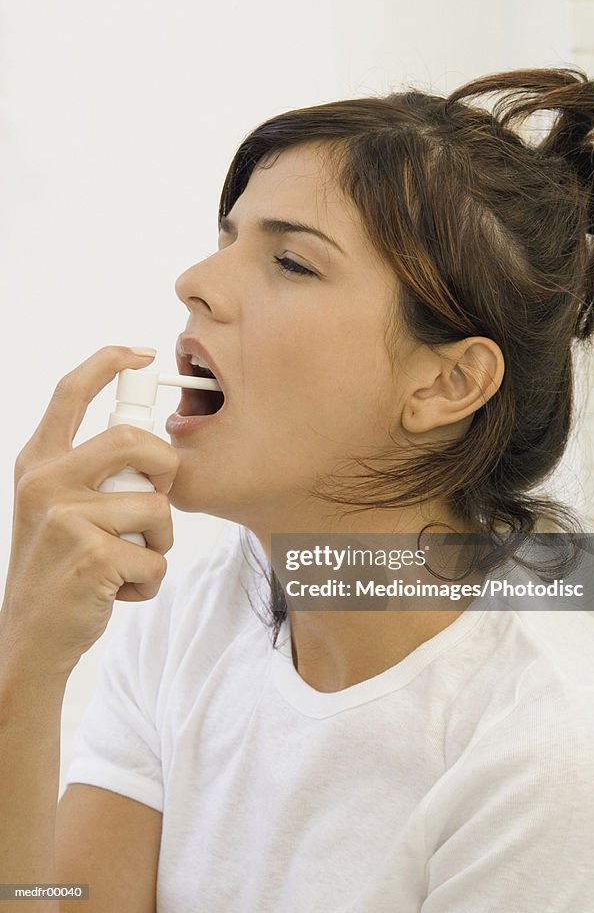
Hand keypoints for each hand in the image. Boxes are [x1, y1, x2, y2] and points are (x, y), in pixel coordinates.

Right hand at [1, 346, 179, 677]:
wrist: (31, 637)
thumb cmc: (58, 569)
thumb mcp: (56, 509)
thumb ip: (89, 474)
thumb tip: (150, 447)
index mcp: (38, 464)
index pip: (71, 393)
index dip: (108, 362)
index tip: (142, 352)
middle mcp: (45, 482)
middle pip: (134, 440)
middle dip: (166, 469)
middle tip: (158, 500)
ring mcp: (64, 519)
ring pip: (156, 506)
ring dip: (158, 541)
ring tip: (128, 560)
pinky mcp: (89, 557)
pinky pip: (155, 557)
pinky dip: (150, 580)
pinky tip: (119, 590)